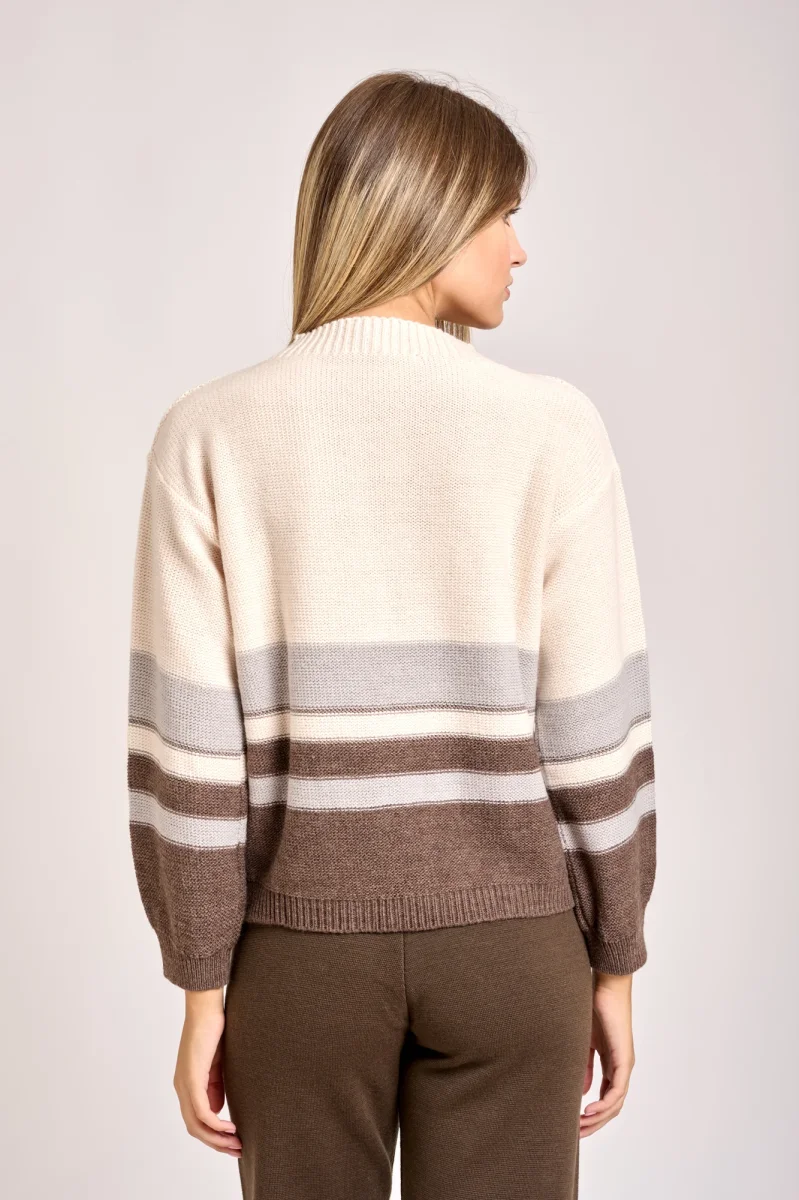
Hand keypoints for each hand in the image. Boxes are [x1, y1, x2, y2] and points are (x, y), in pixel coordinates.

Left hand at [173, 987, 241, 1157]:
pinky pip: (203, 1111)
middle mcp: (181, 1088)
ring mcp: (185, 1084)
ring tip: (237, 1144)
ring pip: (197, 1125)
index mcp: (186, 1084)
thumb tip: (218, 1110)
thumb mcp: (216, 1065)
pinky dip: (216, 1124)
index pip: (196, 1120)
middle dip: (217, 1144)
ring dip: (217, 1139)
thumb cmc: (213, 1030)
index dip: (213, 1135)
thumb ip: (215, 1086)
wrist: (206, 1009)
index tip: (233, 1141)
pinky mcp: (192, 1079)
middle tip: (238, 1150)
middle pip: (195, 1129)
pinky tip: (231, 1128)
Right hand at [579, 971, 634, 1136]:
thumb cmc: (593, 1006)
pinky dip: (604, 1103)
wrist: (606, 985)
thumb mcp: (584, 1042)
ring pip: (616, 1103)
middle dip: (595, 1123)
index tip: (575, 1123)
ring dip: (598, 1118)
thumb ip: (584, 1066)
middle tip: (577, 1134)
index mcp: (612, 1064)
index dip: (593, 1114)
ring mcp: (624, 1065)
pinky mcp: (624, 1059)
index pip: (606, 1098)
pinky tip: (589, 1110)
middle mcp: (621, 1068)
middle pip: (612, 1106)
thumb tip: (581, 1091)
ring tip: (581, 1126)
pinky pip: (617, 1090)